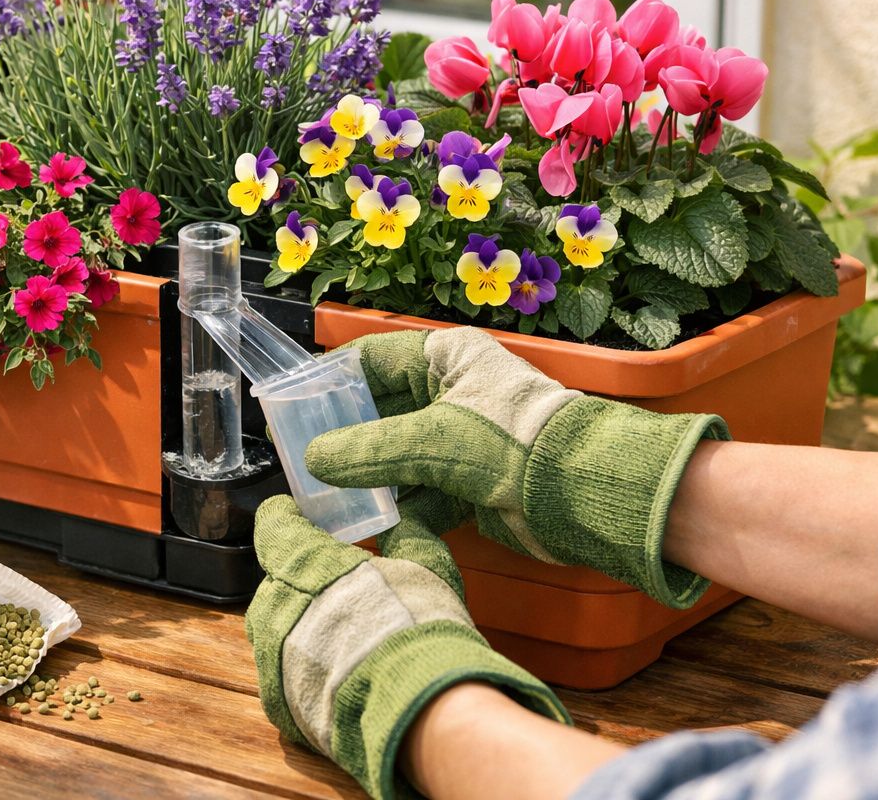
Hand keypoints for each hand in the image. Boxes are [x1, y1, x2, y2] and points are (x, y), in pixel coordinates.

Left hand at [245, 494, 567, 798]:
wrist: (418, 712)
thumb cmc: (420, 629)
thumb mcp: (424, 567)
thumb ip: (408, 537)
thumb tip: (407, 519)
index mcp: (303, 563)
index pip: (274, 525)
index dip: (288, 520)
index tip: (300, 520)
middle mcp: (273, 607)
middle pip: (278, 582)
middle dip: (303, 581)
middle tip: (340, 588)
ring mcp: (270, 657)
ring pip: (276, 629)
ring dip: (301, 627)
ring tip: (344, 638)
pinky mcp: (276, 701)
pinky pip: (283, 673)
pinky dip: (306, 670)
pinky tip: (339, 676)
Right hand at [305, 328, 726, 607]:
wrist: (584, 493)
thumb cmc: (515, 442)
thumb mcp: (429, 440)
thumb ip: (366, 451)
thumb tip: (313, 461)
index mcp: (447, 357)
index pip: (372, 359)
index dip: (330, 381)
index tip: (293, 405)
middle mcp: (454, 390)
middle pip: (381, 410)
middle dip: (345, 436)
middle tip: (303, 457)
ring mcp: (463, 436)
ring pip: (399, 453)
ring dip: (369, 476)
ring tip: (328, 495)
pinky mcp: (472, 479)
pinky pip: (421, 488)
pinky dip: (399, 504)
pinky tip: (371, 521)